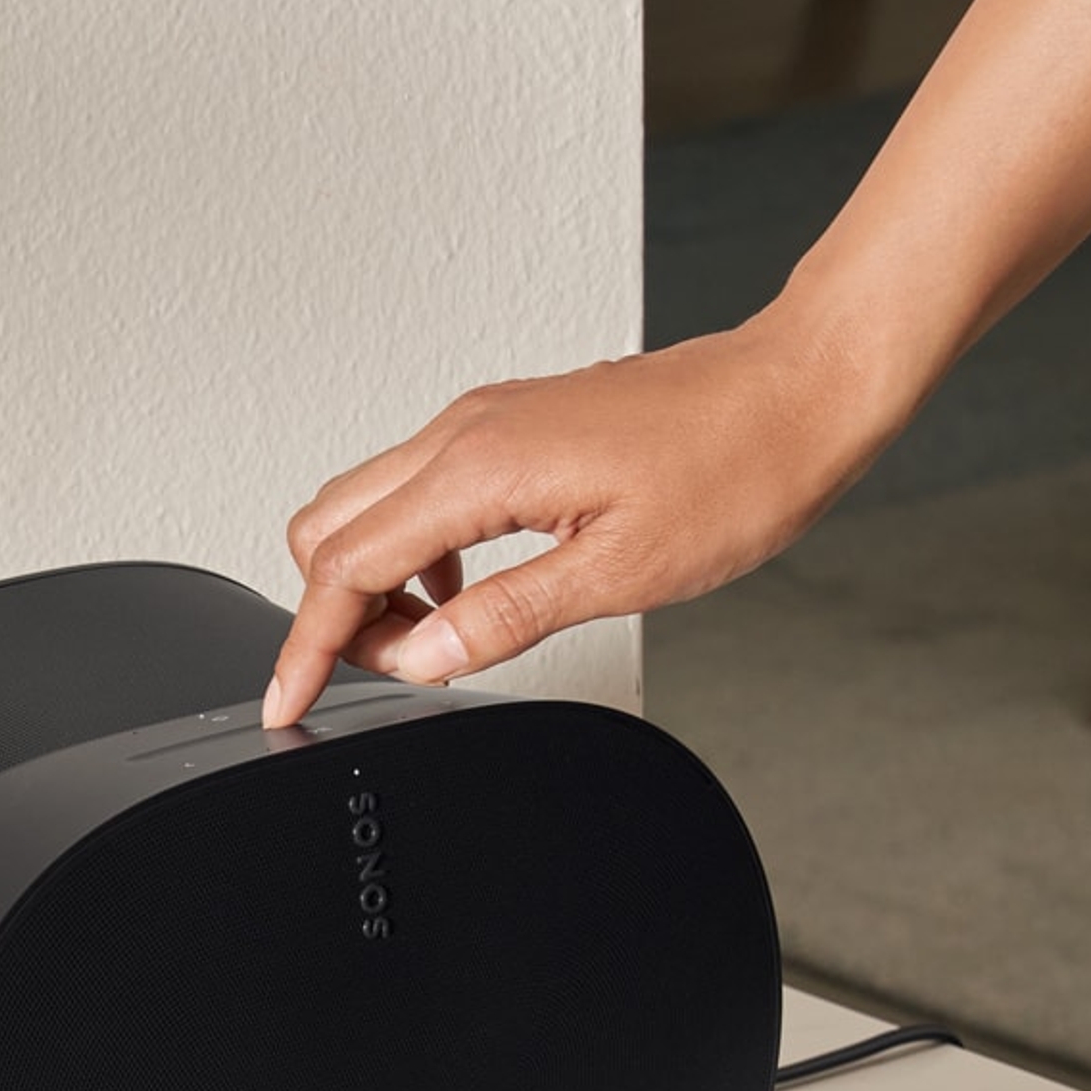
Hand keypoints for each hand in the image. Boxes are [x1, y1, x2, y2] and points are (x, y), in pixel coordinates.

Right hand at [258, 315, 905, 725]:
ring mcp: (484, 420)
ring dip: (368, 577)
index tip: (288, 703)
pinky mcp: (509, 422)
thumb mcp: (620, 572)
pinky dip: (409, 547)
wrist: (802, 386)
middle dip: (328, 610)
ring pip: (364, 502)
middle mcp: (465, 433)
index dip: (307, 646)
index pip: (346, 566)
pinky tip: (465, 590)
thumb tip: (419, 659)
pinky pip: (416, 486)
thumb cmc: (738, 465)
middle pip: (327, 527)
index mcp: (480, 469)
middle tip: (376, 674)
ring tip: (426, 639)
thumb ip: (501, 618)